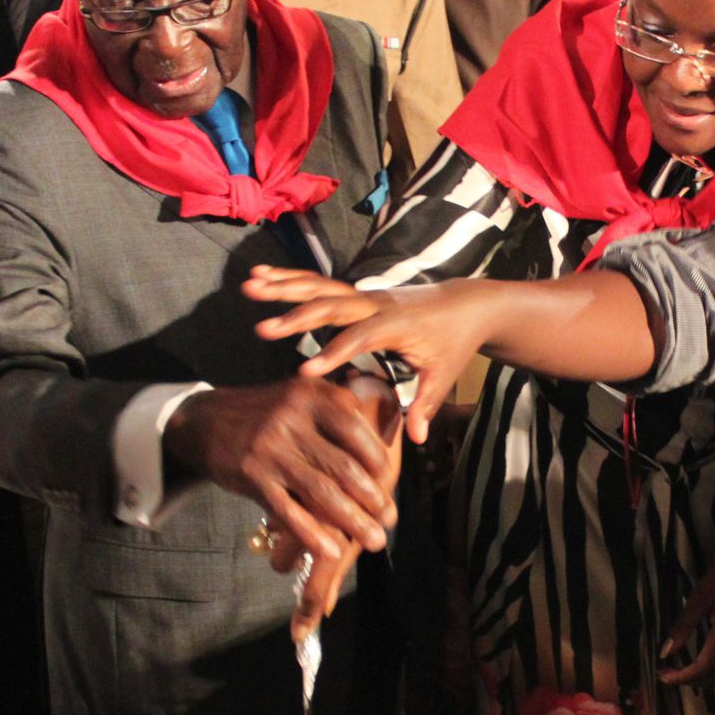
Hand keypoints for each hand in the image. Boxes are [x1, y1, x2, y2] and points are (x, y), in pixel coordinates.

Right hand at [164, 375, 399, 568]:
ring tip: (374, 540)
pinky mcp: (252, 476)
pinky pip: (289, 511)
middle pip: (344, 467)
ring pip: (321, 492)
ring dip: (353, 521)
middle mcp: (293, 420)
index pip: (358, 433)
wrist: (204, 420)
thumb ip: (338, 411)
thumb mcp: (301, 397)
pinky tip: (331, 550)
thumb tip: (387, 439)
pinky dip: (312, 534)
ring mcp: (271, 449)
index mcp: (313, 396)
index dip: (379, 462)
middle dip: (373, 499)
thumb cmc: (267, 413)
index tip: (392, 483)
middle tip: (391, 520)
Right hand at [246, 266, 498, 445]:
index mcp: (397, 325)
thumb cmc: (452, 344)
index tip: (306, 373)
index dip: (334, 354)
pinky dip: (289, 278)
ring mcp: (364, 295)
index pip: (362, 338)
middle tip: (262, 331)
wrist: (464, 305)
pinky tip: (261, 276)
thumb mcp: (442, 375)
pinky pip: (319, 283)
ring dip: (284, 286)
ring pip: (319, 287)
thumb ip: (426, 404)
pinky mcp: (356, 292)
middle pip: (332, 306)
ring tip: (250, 287)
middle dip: (296, 317)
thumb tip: (417, 439)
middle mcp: (376, 304)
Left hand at [659, 520, 714, 688]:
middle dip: (691, 681)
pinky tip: (707, 661)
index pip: (703, 669)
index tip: (662, 676)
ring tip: (686, 670)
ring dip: (707, 680)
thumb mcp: (702, 594)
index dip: (681, 678)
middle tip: (669, 673)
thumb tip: (665, 653)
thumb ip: (684, 625)